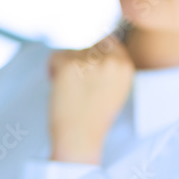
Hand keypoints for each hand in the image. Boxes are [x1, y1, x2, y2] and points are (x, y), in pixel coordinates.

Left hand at [48, 34, 134, 164]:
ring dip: (65, 66)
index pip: (109, 42)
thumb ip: (111, 68)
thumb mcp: (116, 89)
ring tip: (69, 88)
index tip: (88, 68)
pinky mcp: (69, 65)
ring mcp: (90, 62)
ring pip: (70, 51)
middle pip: (88, 45)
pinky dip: (52, 71)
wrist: (80, 137)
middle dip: (79, 60)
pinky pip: (55, 57)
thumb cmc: (95, 118)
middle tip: (77, 81)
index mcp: (125, 67)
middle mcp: (111, 61)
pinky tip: (59, 87)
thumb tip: (98, 48)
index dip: (95, 53)